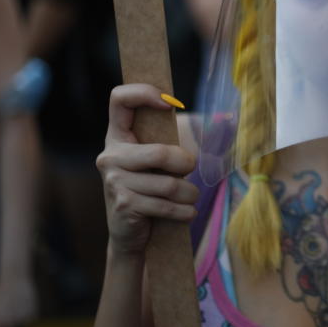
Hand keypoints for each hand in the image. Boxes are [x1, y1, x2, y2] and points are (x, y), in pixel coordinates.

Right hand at [96, 84, 198, 255]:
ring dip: (189, 194)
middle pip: (159, 153)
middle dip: (185, 164)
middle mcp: (110, 156)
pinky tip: (187, 212)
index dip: (143, 92)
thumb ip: (168, 141)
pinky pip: (167, 206)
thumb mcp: (156, 162)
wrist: (129, 233)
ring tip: (190, 197)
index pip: (119, 99)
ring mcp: (114, 182)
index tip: (170, 102)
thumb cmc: (149, 190)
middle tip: (191, 169)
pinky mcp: (124, 205)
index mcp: (117, 136)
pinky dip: (185, 211)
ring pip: (169, 184)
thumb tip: (217, 117)